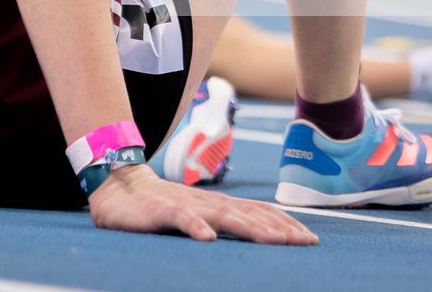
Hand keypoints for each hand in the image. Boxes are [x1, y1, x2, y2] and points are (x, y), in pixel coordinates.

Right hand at [88, 165, 316, 244]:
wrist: (120, 188)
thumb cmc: (161, 207)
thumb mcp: (198, 216)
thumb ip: (223, 223)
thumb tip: (257, 236)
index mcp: (220, 205)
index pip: (260, 212)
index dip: (286, 225)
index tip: (311, 239)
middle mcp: (210, 203)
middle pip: (251, 214)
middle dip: (280, 229)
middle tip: (306, 242)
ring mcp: (187, 206)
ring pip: (224, 216)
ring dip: (250, 227)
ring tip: (274, 241)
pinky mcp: (162, 211)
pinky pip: (181, 220)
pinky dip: (195, 227)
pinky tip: (207, 239)